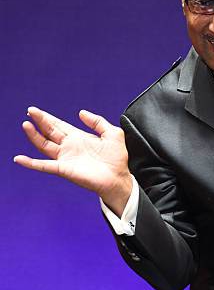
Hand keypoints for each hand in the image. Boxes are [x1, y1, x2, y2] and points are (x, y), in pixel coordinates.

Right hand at [14, 107, 131, 212]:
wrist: (119, 178)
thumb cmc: (117, 159)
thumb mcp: (112, 133)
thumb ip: (98, 121)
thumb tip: (81, 112)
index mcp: (78, 138)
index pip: (58, 125)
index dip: (47, 118)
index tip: (35, 111)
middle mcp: (69, 147)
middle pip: (49, 132)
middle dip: (40, 121)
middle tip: (30, 111)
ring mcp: (65, 158)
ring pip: (44, 146)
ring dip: (34, 136)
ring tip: (26, 125)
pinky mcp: (64, 170)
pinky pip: (44, 166)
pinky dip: (31, 164)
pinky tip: (19, 159)